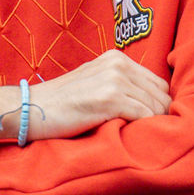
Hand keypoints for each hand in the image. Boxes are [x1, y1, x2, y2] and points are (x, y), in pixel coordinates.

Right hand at [25, 50, 170, 140]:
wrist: (32, 108)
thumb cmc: (63, 102)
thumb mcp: (95, 81)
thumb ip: (121, 84)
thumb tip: (153, 103)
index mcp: (116, 58)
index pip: (158, 83)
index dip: (158, 104)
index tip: (150, 122)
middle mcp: (118, 64)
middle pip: (161, 94)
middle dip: (159, 115)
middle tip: (147, 133)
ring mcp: (114, 80)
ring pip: (156, 106)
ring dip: (152, 124)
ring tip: (139, 135)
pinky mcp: (109, 99)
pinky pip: (144, 115)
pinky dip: (144, 128)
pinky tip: (131, 135)